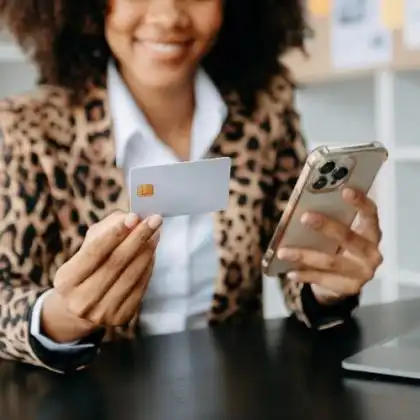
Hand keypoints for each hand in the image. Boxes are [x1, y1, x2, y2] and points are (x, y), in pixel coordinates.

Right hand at [41, 211, 161, 342]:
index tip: (135, 216)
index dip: (116, 233)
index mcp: (66, 280)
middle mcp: (82, 300)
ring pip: (131, 275)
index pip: (94, 252)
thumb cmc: (87, 268)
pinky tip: (152, 252)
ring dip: (147, 251)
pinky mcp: (121, 318)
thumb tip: (132, 218)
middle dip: (138, 238)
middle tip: (155, 220)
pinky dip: (148, 267)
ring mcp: (102, 313)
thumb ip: (107, 229)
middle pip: (116, 263)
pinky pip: (140, 287)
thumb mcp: (87, 248)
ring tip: (156, 233)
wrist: (81, 308)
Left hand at [277, 188, 382, 304]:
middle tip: (304, 217)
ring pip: (330, 261)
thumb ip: (330, 221)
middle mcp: (372, 252)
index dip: (360, 202)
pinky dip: (304, 274)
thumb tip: (299, 208)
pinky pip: (323, 279)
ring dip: (304, 255)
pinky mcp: (350, 288)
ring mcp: (363, 272)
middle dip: (327, 227)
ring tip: (282, 251)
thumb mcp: (339, 233)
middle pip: (349, 238)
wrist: (344, 282)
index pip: (371, 214)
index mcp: (371, 233)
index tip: (345, 190)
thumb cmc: (338, 247)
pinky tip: (289, 272)